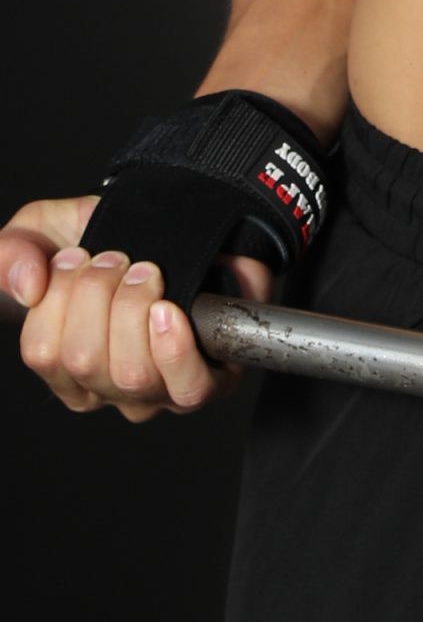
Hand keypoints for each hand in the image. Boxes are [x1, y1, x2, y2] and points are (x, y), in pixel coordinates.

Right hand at [2, 196, 268, 421]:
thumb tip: (27, 287)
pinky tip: (167, 312)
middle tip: (118, 260)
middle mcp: (107, 388)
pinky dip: (174, 348)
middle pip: (85, 362)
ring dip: (136, 309)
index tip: (78, 255)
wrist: (182, 229)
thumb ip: (14, 251)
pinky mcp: (205, 385)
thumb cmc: (113, 238)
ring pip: (131, 374)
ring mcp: (156, 392)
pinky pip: (186, 387)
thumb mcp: (48, 230)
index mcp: (66, 367)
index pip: (43, 353)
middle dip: (100, 295)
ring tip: (148, 273)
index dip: (58, 297)